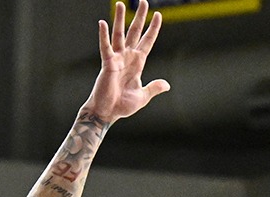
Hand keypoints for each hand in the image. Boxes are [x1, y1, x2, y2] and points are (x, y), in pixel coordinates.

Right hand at [84, 1, 169, 124]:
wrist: (108, 112)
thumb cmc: (122, 106)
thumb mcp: (142, 96)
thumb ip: (154, 88)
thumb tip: (167, 85)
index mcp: (138, 63)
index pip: (147, 41)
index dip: (153, 29)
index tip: (158, 15)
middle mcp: (127, 57)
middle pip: (134, 32)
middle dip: (140, 17)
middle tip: (143, 1)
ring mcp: (117, 58)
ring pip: (119, 34)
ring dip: (120, 19)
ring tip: (121, 4)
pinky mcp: (107, 63)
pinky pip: (105, 47)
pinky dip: (103, 35)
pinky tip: (102, 23)